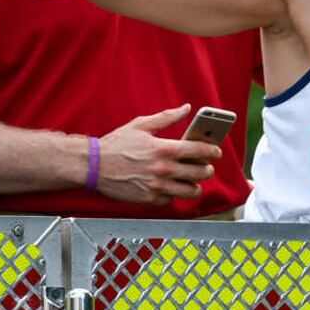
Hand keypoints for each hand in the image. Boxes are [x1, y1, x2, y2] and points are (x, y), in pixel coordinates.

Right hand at [95, 103, 222, 204]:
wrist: (94, 166)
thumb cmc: (116, 144)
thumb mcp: (141, 125)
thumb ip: (167, 117)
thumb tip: (185, 109)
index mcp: (163, 149)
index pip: (199, 151)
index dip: (212, 151)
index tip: (215, 151)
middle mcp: (163, 169)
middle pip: (200, 173)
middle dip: (207, 169)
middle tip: (205, 166)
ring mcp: (157, 186)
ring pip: (190, 191)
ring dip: (195, 185)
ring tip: (191, 180)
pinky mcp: (149, 198)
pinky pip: (171, 199)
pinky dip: (174, 194)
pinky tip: (170, 186)